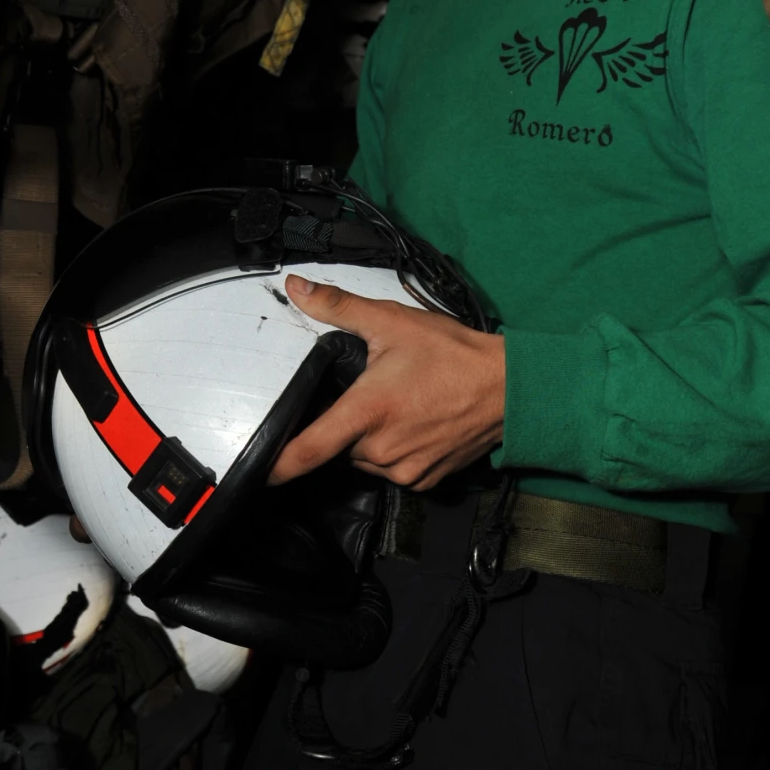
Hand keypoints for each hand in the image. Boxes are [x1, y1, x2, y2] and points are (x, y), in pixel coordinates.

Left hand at [268, 276, 504, 490]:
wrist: (509, 388)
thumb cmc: (456, 356)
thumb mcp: (392, 322)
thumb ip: (337, 305)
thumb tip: (298, 289)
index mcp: (368, 411)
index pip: (310, 449)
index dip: (280, 465)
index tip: (260, 474)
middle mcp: (383, 447)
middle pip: (341, 445)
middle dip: (350, 422)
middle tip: (380, 393)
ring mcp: (406, 469)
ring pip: (367, 458)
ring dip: (373, 438)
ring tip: (404, 406)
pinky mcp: (426, 480)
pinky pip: (395, 470)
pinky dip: (398, 450)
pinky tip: (418, 424)